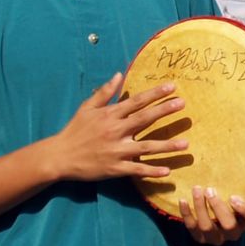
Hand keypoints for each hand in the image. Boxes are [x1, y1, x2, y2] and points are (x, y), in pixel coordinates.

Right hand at [44, 73, 188, 181]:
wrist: (59, 156)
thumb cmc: (75, 130)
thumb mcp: (87, 108)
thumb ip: (105, 92)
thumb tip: (119, 74)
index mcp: (109, 115)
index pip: (136, 102)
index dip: (154, 94)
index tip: (172, 87)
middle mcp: (115, 131)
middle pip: (143, 119)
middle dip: (164, 111)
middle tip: (182, 104)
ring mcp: (116, 151)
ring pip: (145, 147)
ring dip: (166, 146)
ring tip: (186, 144)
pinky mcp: (114, 168)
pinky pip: (136, 170)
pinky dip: (151, 171)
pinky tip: (167, 171)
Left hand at [178, 185, 244, 244]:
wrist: (215, 214)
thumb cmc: (230, 200)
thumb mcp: (241, 194)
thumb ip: (242, 187)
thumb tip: (238, 165)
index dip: (244, 210)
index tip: (233, 196)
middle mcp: (233, 234)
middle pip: (228, 225)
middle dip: (218, 207)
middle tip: (210, 190)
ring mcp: (216, 238)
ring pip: (207, 227)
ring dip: (200, 207)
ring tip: (196, 190)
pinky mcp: (200, 238)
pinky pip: (192, 228)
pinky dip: (186, 214)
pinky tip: (183, 200)